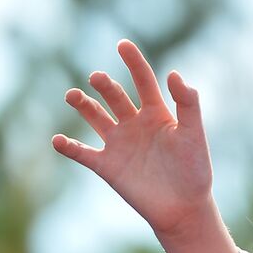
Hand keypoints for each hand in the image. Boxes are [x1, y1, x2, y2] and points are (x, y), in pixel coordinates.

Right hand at [56, 40, 214, 241]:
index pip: (143, 81)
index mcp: (158, 114)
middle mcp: (135, 124)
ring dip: (83, 105)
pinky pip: (82, 153)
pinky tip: (58, 140)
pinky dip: (69, 146)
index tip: (123, 44)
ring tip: (72, 95)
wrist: (184, 208)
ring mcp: (119, 144)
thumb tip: (174, 73)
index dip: (134, 62)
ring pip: (95, 117)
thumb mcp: (193, 134)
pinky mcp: (108, 166)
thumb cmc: (195, 170)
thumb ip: (187, 104)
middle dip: (105, 85)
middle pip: (115, 96)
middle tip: (98, 78)